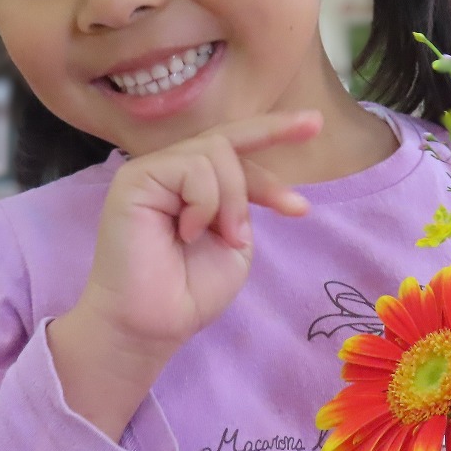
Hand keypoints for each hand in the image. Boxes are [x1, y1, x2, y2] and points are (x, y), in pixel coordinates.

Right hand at [80, 109, 322, 358]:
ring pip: (215, 151)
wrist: (152, 324)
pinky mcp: (135, 178)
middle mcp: (171, 170)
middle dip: (272, 133)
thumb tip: (254, 175)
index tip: (315, 126)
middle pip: (227, 137)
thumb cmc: (189, 291)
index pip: (235, 148)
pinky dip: (206, 202)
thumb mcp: (234, 238)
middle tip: (308, 143)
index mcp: (193, 184)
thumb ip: (242, 200)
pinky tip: (189, 232)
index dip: (273, 135)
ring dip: (234, 198)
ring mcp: (151, 171)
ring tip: (226, 238)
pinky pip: (192, 167)